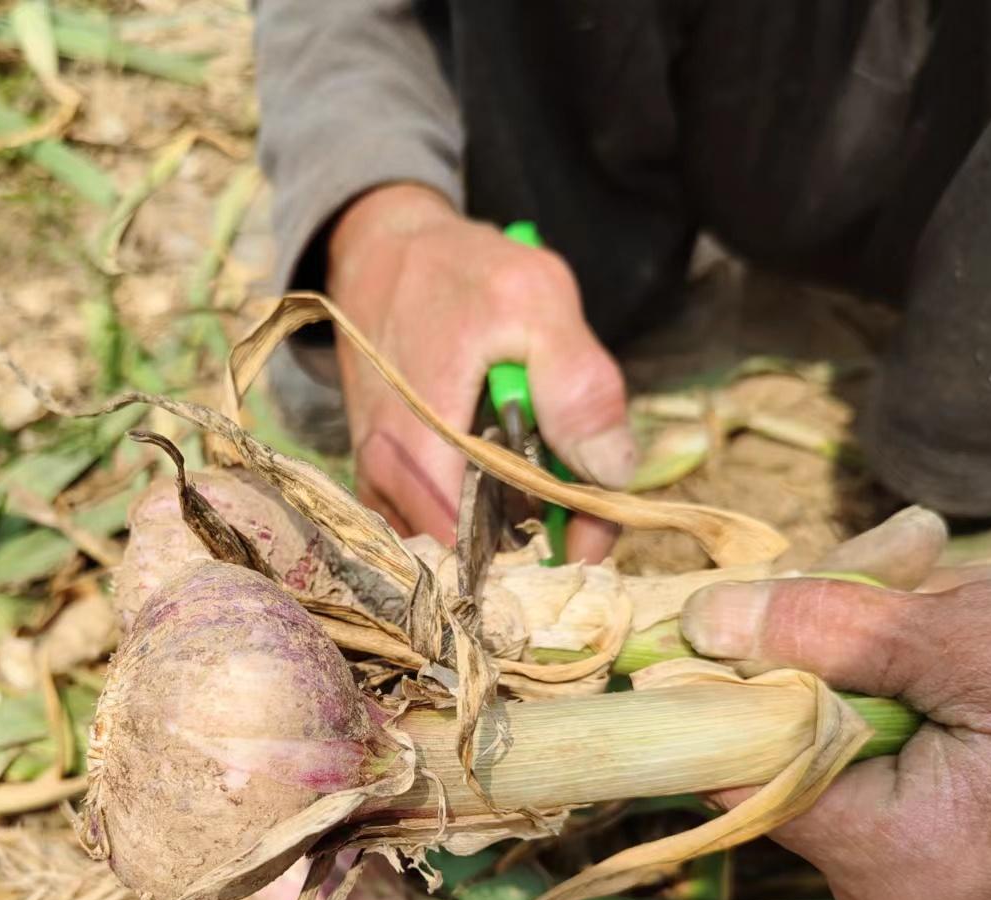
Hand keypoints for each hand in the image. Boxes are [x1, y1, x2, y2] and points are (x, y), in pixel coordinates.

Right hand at [326, 183, 635, 560]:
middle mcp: (385, 481)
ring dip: (511, 530)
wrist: (384, 248)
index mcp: (418, 450)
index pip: (480, 554)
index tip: (593, 540)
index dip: (546, 558)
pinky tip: (513, 477)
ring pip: (454, 545)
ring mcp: (379, 484)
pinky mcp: (381, 479)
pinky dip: (482, 514)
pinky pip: (437, 523)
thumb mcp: (536, 300)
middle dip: (535, 546)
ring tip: (552, 485)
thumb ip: (578, 384)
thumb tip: (611, 472)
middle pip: (469, 559)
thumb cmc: (460, 270)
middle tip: (585, 510)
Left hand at [680, 576, 990, 899]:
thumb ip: (831, 633)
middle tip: (910, 552)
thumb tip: (703, 623)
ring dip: (895, 636)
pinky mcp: (949, 836)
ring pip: (848, 720)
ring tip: (981, 586)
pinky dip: (926, 672)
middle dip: (839, 628)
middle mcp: (880, 881)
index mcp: (878, 857)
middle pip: (792, 731)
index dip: (730, 671)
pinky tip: (987, 620)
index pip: (733, 764)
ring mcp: (916, 864)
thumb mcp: (983, 646)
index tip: (757, 591)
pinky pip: (896, 738)